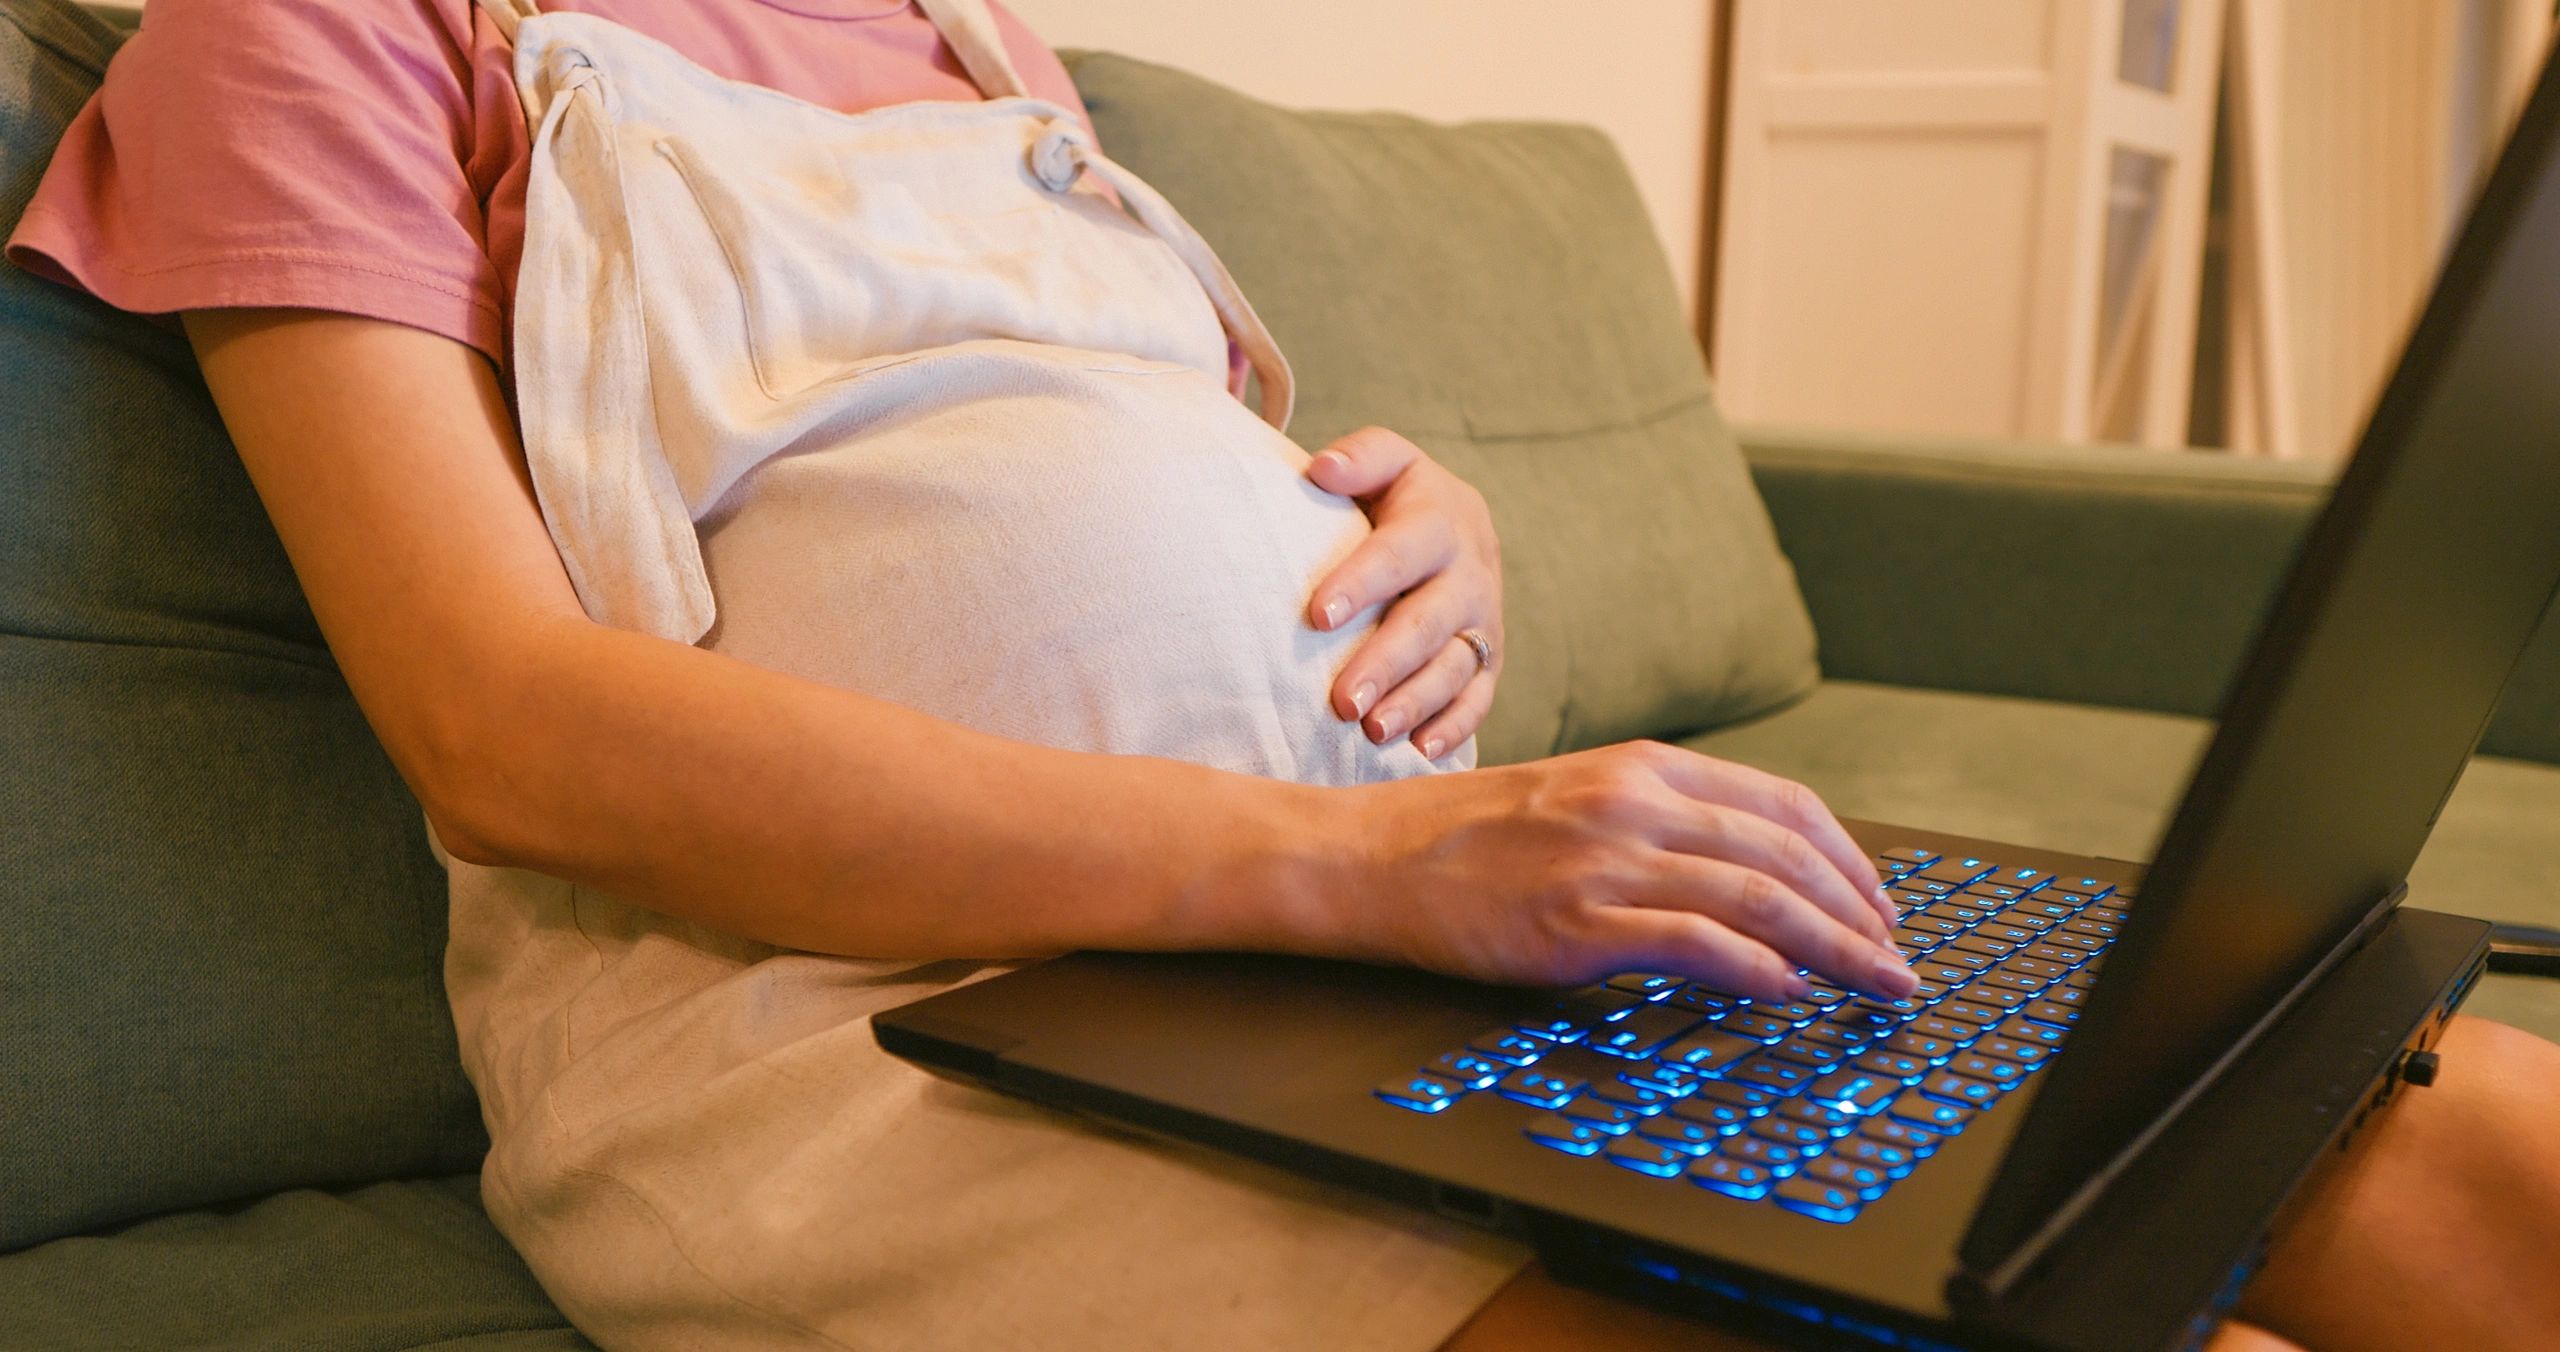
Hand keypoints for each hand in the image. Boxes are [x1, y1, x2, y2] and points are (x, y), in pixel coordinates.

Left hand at [1305, 427, 1501, 760]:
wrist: (1457, 527)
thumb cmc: (1398, 499)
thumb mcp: (1388, 463)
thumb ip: (1361, 458)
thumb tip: (1322, 470)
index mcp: (1441, 520)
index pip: (1400, 551)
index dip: (1362, 582)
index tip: (1318, 615)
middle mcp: (1470, 574)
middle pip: (1429, 621)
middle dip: (1385, 662)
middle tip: (1341, 701)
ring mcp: (1483, 623)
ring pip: (1455, 667)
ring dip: (1415, 702)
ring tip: (1372, 732)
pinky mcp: (1490, 661)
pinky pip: (1479, 699)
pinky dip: (1453, 728)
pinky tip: (1420, 752)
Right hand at [1331, 742, 1914, 1000]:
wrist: (1369, 857)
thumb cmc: (1464, 839)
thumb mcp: (1575, 801)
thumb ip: (1658, 825)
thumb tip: (1742, 877)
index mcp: (1644, 767)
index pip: (1783, 806)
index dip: (1848, 859)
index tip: (1879, 904)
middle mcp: (1637, 802)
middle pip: (1788, 855)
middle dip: (1861, 914)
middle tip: (1899, 963)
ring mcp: (1608, 859)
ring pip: (1759, 898)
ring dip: (1836, 948)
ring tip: (1876, 986)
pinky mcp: (1577, 920)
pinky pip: (1695, 943)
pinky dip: (1757, 970)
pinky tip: (1788, 993)